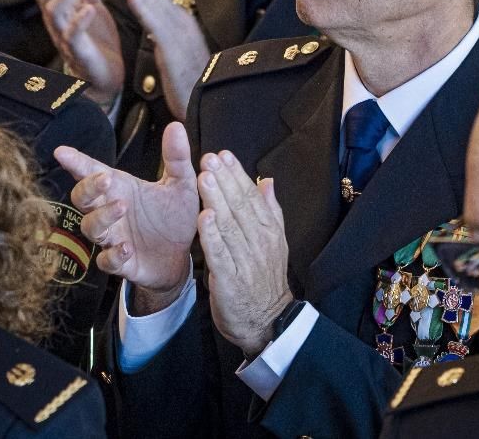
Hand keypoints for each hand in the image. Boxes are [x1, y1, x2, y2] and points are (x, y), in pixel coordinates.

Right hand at [29, 0, 125, 102]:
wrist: (104, 76)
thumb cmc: (94, 39)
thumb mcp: (90, 1)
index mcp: (56, 7)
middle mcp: (55, 21)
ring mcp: (64, 37)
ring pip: (54, 10)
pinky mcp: (79, 53)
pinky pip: (72, 36)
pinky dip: (79, 20)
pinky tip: (90, 7)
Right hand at [55, 122, 200, 311]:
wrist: (184, 256)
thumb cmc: (174, 216)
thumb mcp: (182, 184)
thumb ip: (176, 158)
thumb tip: (175, 126)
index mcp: (122, 188)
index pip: (92, 171)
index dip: (76, 162)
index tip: (62, 151)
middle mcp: (111, 211)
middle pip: (82, 198)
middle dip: (88, 188)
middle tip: (105, 179)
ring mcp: (114, 237)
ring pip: (91, 227)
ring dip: (102, 216)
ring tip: (122, 206)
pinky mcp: (122, 263)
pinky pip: (107, 261)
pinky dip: (113, 255)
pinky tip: (127, 247)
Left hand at [116, 0, 210, 121]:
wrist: (214, 106)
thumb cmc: (196, 85)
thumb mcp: (178, 54)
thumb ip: (166, 37)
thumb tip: (153, 24)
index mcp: (180, 24)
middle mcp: (181, 24)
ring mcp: (179, 35)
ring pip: (154, 3)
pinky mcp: (175, 51)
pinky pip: (157, 27)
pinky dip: (145, 10)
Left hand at [197, 150, 292, 358]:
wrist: (267, 322)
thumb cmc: (265, 280)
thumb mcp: (275, 243)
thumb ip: (271, 211)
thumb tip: (267, 181)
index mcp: (269, 232)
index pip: (252, 197)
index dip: (237, 175)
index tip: (224, 155)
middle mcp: (259, 243)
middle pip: (240, 207)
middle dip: (224, 181)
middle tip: (209, 158)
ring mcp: (245, 261)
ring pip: (229, 226)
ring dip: (217, 200)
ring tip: (204, 178)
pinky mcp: (231, 280)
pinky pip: (220, 254)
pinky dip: (212, 236)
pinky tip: (203, 218)